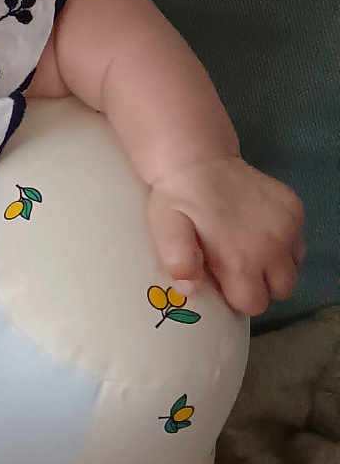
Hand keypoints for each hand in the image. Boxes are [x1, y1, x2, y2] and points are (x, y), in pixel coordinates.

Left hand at [146, 154, 305, 315]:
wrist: (197, 159)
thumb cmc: (176, 199)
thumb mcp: (165, 229)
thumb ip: (178, 260)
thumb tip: (190, 290)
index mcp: (241, 259)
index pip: (253, 304)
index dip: (236, 297)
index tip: (221, 279)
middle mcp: (273, 246)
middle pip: (280, 290)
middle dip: (260, 285)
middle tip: (234, 265)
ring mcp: (289, 226)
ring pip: (293, 267)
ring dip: (273, 265)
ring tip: (245, 246)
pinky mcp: (295, 209)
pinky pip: (298, 242)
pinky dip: (283, 243)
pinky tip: (256, 229)